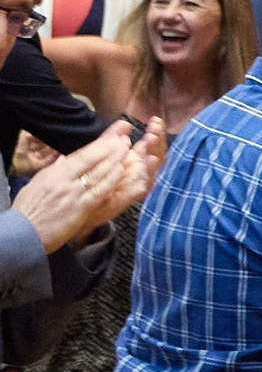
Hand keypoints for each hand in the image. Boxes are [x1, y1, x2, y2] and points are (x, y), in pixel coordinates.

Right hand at [11, 122, 132, 252]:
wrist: (23, 234)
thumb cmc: (28, 210)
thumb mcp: (36, 185)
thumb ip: (52, 171)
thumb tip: (62, 159)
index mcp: (53, 173)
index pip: (80, 155)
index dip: (99, 145)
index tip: (113, 137)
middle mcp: (64, 181)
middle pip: (91, 160)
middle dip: (110, 148)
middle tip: (126, 140)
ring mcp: (73, 195)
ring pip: (98, 174)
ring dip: (115, 161)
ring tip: (128, 151)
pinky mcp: (80, 209)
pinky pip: (98, 192)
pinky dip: (110, 181)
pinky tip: (120, 171)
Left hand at [89, 117, 167, 229]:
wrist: (76, 212)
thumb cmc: (86, 186)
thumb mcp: (97, 157)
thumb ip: (109, 140)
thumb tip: (124, 124)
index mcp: (131, 162)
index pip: (148, 145)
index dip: (154, 133)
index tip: (155, 121)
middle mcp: (137, 173)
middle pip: (155, 155)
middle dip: (157, 141)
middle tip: (156, 128)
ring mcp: (135, 185)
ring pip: (152, 169)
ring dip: (154, 155)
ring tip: (153, 140)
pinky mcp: (129, 198)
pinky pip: (143, 187)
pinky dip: (147, 175)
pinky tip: (150, 161)